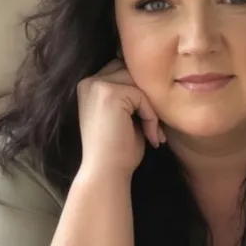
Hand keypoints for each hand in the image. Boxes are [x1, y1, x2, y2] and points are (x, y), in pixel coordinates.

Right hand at [75, 58, 164, 176]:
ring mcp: (97, 86)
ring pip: (139, 84)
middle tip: (155, 126)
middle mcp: (89, 82)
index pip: (123, 72)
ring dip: (151, 108)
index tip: (149, 120)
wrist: (106, 173)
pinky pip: (142, 96)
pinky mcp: (109, 93)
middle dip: (147, 98)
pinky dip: (151, 117)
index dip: (140, 93)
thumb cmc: (118, 152)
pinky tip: (151, 137)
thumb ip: (131, 96)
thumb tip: (153, 81)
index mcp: (89, 87)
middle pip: (132, 73)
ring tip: (154, 133)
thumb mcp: (124, 117)